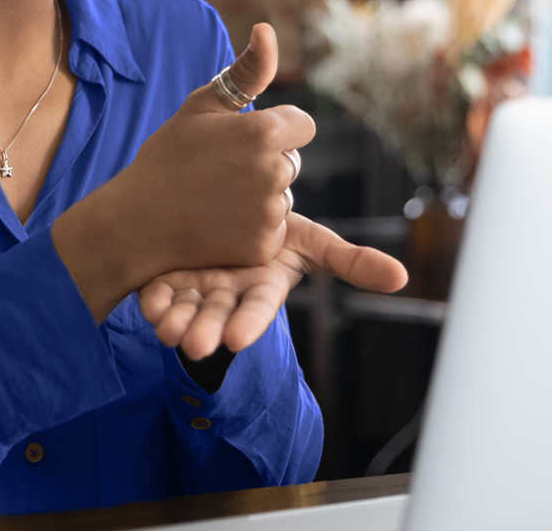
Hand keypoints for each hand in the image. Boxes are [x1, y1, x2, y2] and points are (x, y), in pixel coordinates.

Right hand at [53, 24, 310, 320]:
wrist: (134, 222)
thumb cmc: (166, 157)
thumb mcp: (202, 106)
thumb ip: (247, 70)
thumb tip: (268, 29)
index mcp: (265, 132)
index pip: (302, 125)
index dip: (275, 129)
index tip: (242, 139)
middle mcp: (275, 171)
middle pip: (292, 161)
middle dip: (266, 163)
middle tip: (219, 171)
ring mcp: (270, 212)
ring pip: (282, 196)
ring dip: (260, 196)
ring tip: (215, 197)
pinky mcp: (264, 247)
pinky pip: (273, 229)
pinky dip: (252, 228)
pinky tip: (218, 223)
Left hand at [138, 213, 408, 359]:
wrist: (226, 206)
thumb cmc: (274, 229)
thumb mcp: (311, 240)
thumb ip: (351, 261)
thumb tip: (403, 278)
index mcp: (263, 283)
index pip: (259, 307)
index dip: (248, 322)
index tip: (236, 341)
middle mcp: (229, 291)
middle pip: (218, 315)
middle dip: (207, 331)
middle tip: (195, 345)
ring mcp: (198, 288)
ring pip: (186, 311)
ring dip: (177, 323)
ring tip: (167, 330)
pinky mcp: (169, 279)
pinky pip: (158, 293)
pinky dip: (154, 301)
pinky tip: (148, 305)